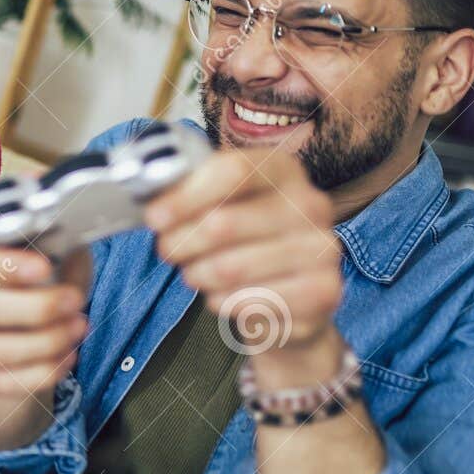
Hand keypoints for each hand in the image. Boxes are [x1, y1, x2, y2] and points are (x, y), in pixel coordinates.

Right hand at [0, 229, 90, 451]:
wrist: (30, 316)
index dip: (1, 265)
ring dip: (44, 343)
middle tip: (75, 300)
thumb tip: (62, 257)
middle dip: (36, 308)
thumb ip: (56, 248)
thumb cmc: (44, 272)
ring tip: (79, 327)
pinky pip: (2, 381)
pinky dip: (41, 373)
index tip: (44, 266)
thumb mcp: (54, 248)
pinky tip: (68, 357)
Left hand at [144, 147, 343, 372]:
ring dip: (198, 275)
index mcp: (283, 170)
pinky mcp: (324, 292)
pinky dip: (223, 303)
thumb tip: (150, 194)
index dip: (186, 196)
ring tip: (195, 274)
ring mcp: (323, 249)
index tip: (153, 218)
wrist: (290, 299)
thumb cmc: (244, 243)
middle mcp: (310, 205)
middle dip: (181, 241)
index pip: (233, 171)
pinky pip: (250, 302)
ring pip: (231, 268)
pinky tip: (223, 297)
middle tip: (167, 250)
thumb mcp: (220, 207)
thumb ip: (190, 193)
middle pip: (223, 222)